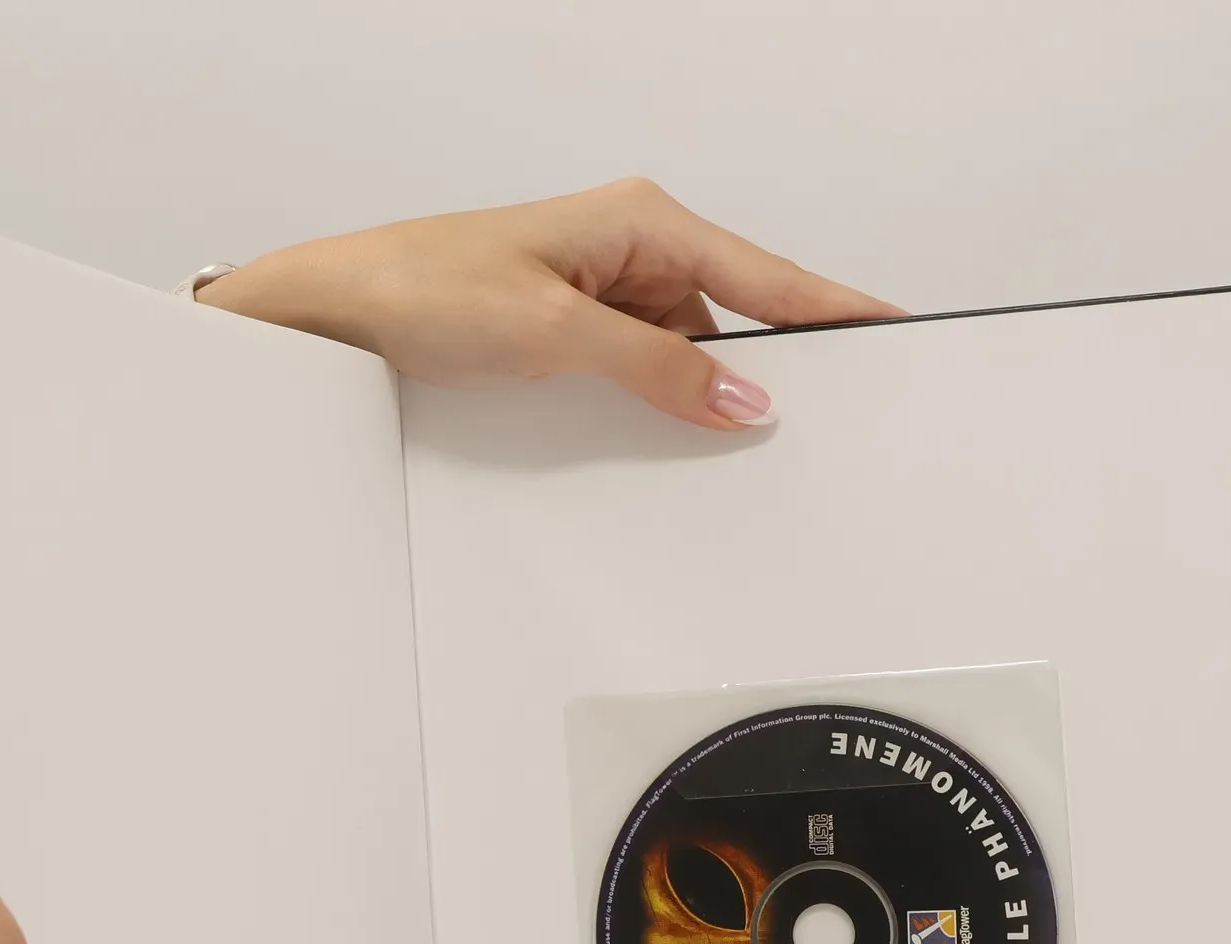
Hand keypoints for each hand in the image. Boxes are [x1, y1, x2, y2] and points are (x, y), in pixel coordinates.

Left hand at [199, 177, 904, 430]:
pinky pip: (648, 366)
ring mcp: (605, 290)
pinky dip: (662, 399)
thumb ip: (656, 369)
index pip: (765, 272)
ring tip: (722, 435)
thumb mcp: (556, 333)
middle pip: (735, 314)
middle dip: (768, 366)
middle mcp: (630, 247)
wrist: (340, 313)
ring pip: (690, 350)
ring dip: (701, 392)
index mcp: (639, 220)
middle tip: (816, 414)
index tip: (890, 331)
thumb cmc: (425, 288)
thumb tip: (739, 400)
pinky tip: (669, 429)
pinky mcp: (578, 329)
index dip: (831, 308)